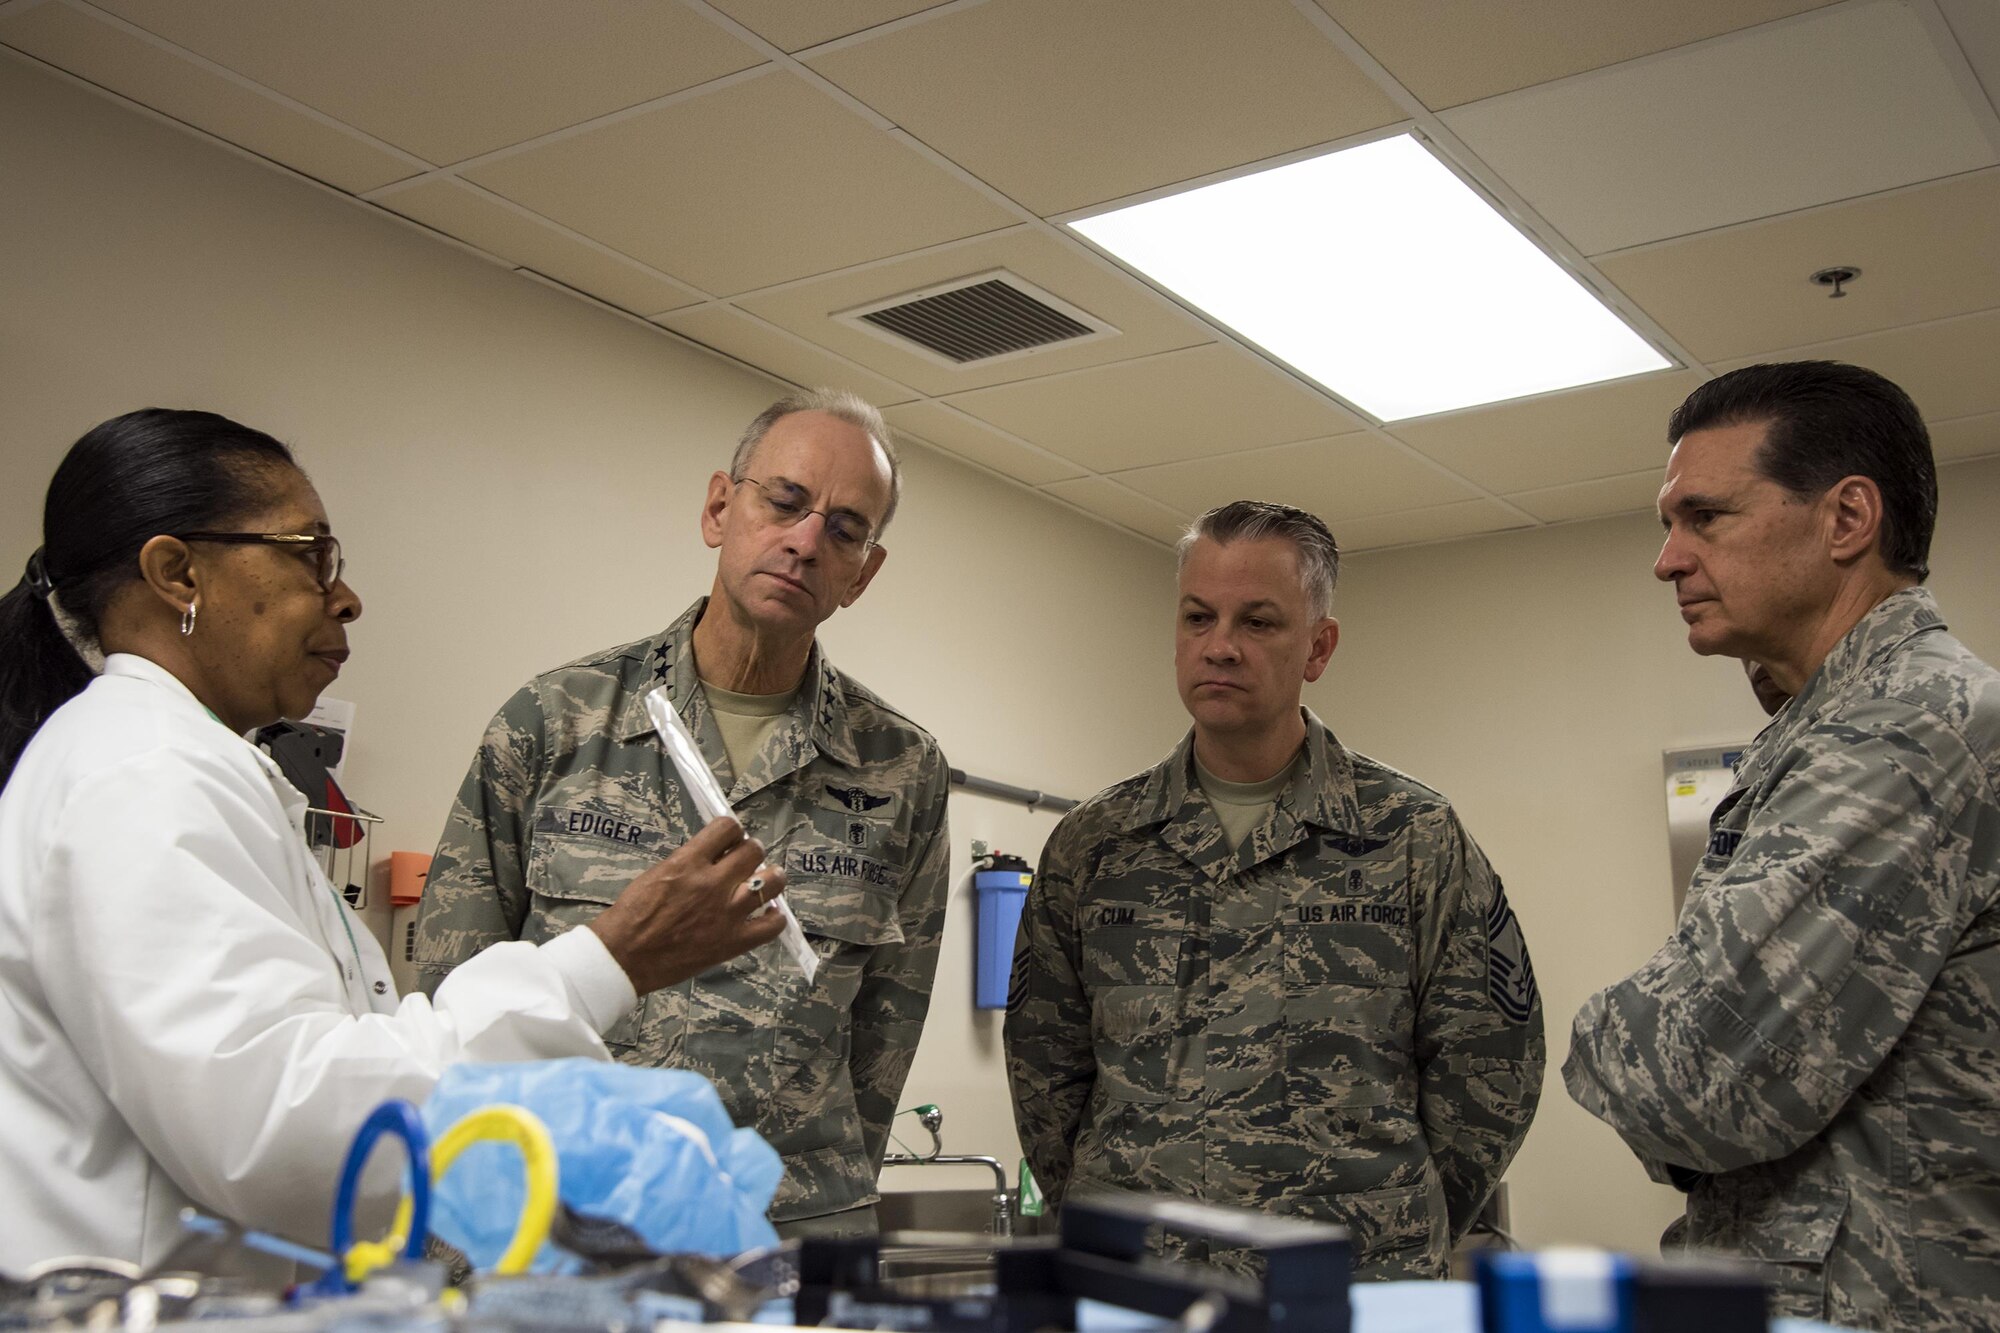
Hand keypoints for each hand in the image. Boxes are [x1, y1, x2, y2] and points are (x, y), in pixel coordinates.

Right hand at [587, 817, 787, 994]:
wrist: (624, 956)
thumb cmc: (632, 915)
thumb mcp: (657, 874)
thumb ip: (690, 863)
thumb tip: (715, 855)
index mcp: (688, 862)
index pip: (727, 828)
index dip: (732, 831)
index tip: (730, 840)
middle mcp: (712, 883)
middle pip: (754, 850)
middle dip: (751, 851)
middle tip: (744, 862)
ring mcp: (727, 913)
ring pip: (772, 881)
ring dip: (771, 878)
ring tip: (764, 883)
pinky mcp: (732, 941)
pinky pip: (772, 926)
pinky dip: (775, 918)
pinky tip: (768, 915)